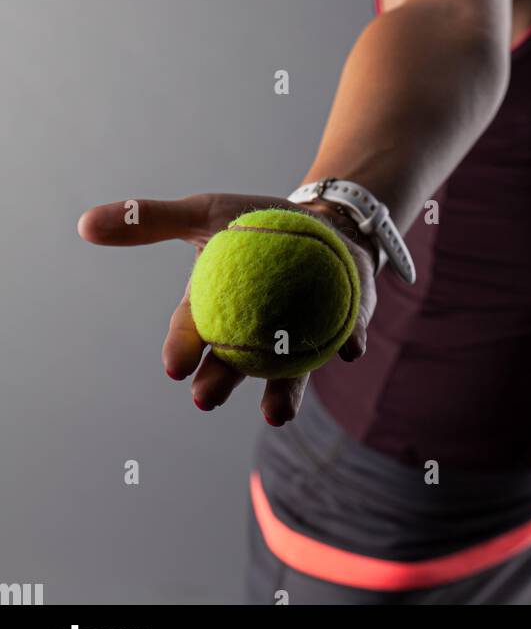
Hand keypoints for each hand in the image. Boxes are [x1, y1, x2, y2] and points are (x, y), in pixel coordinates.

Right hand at [77, 193, 377, 425]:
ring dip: (281, 394)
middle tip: (206, 398)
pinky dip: (347, 344)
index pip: (194, 330)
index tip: (174, 366)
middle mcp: (255, 337)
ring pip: (287, 373)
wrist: (325, 221)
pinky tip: (349, 350)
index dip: (182, 349)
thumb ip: (151, 220)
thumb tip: (83, 225)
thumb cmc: (256, 222)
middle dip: (219, 383)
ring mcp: (300, 338)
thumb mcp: (206, 212)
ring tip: (275, 415)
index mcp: (217, 312)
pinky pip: (345, 340)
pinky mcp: (342, 331)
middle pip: (234, 364)